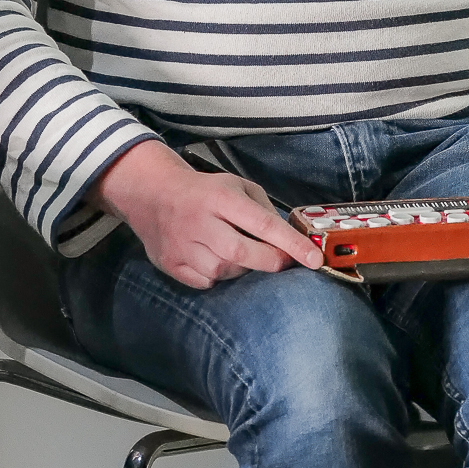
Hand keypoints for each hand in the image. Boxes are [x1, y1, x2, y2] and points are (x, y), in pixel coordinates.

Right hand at [95, 140, 323, 291]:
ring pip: (224, 271)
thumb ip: (263, 210)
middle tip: (281, 261)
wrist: (153, 194)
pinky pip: (205, 282)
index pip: (264, 225)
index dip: (292, 245)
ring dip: (240, 268)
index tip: (315, 260)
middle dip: (270, 262)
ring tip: (236, 252)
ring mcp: (181, 244)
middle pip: (243, 254)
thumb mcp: (236, 185)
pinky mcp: (170, 263)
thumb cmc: (204, 191)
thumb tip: (291, 240)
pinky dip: (217, 276)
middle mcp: (200, 221)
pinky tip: (214, 259)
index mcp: (221, 198)